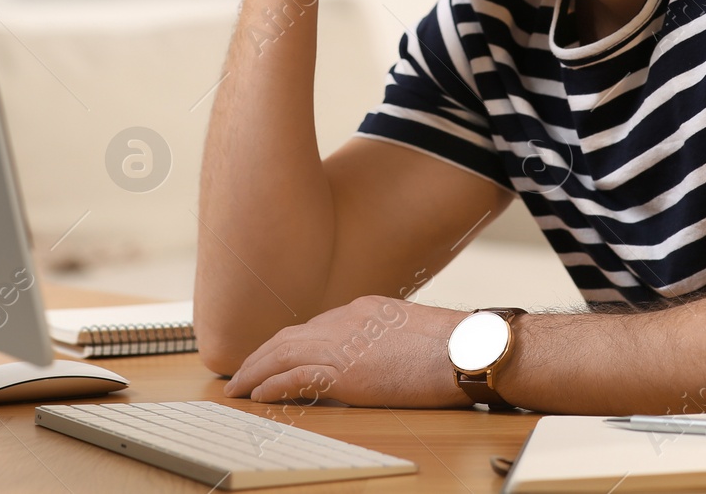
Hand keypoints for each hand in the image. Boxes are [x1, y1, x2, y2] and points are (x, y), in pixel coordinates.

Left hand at [222, 296, 469, 407]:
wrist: (467, 349)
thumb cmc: (454, 346)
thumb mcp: (411, 331)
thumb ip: (385, 338)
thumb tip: (375, 356)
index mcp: (363, 309)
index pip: (313, 327)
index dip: (288, 344)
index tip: (273, 357)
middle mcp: (346, 320)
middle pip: (289, 337)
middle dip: (261, 355)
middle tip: (241, 373)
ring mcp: (344, 344)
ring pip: (283, 354)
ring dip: (256, 371)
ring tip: (238, 387)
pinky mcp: (346, 372)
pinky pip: (296, 377)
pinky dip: (272, 384)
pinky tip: (258, 394)